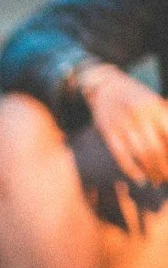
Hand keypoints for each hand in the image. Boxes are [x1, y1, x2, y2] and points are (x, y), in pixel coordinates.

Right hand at [85, 65, 167, 190]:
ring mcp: (122, 124)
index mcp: (155, 107)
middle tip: (167, 178)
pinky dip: (132, 170)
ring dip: (151, 171)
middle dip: (164, 167)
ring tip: (157, 180)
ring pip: (140, 154)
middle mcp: (140, 115)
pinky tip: (140, 178)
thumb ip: (164, 119)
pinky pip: (122, 156)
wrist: (106, 86)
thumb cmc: (136, 97)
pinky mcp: (108, 132)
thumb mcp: (155, 103)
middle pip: (156, 149)